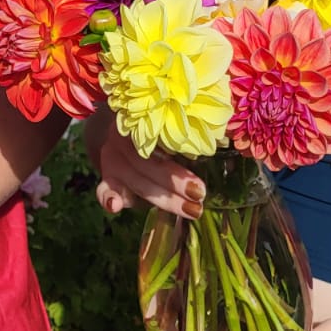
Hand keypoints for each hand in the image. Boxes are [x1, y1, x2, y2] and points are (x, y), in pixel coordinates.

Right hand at [85, 105, 204, 218]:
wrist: (119, 129)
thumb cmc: (155, 129)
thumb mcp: (166, 124)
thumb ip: (187, 132)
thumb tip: (226, 139)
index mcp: (141, 120)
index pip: (160, 136)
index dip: (180, 150)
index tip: (196, 163)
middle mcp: (124, 137)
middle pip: (150, 162)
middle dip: (176, 181)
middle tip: (201, 193)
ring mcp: (112, 158)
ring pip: (138, 180)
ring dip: (165, 198)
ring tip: (193, 210)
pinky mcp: (107, 177)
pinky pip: (104, 187)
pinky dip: (108, 197)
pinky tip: (115, 207)